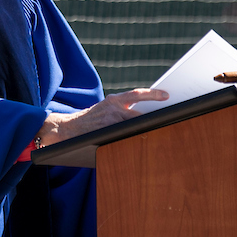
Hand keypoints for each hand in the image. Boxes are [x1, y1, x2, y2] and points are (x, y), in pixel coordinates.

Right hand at [35, 88, 168, 147]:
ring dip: (144, 129)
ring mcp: (110, 120)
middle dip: (153, 117)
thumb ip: (121, 109)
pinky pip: (124, 135)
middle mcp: (112, 107)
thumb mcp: (104, 109)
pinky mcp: (106, 131)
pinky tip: (141, 142)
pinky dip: (132, 138)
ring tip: (158, 132)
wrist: (67, 128)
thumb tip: (142, 115)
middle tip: (170, 119)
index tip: (167, 95)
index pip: (137, 94)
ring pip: (134, 125)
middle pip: (139, 113)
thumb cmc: (89, 120)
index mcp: (113, 99)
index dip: (153, 94)